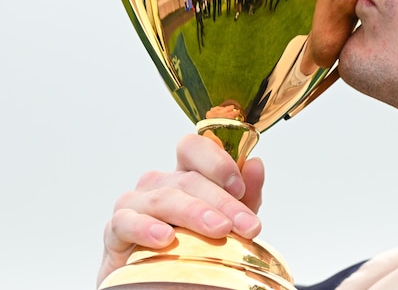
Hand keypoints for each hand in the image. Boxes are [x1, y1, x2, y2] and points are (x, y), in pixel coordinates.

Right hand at [97, 134, 264, 286]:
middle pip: (188, 179)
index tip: (240, 186)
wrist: (160, 279)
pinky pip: (126, 223)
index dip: (217, 161)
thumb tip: (255, 165)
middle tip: (246, 225)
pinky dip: (146, 228)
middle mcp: (159, 183)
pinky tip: (166, 238)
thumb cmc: (194, 244)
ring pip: (164, 198)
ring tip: (219, 229)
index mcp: (185, 174)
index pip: (194, 148)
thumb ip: (245, 195)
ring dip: (194, 213)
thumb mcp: (228, 220)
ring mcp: (135, 203)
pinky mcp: (116, 231)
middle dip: (222, 202)